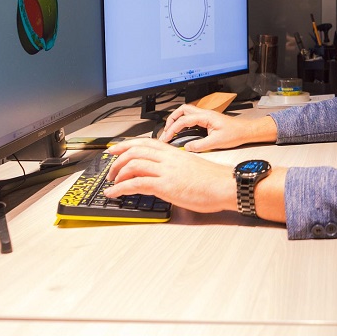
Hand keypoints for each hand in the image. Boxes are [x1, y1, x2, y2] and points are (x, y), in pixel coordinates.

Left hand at [104, 138, 234, 213]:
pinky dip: (120, 188)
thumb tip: (165, 176)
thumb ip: (175, 168)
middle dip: (117, 158)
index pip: (145, 142)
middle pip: (135, 150)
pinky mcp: (166, 185)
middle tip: (109, 167)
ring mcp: (166, 171)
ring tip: (112, 182)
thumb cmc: (213, 180)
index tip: (115, 149)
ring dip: (117, 173)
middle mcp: (168, 158)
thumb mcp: (191, 167)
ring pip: (133, 163)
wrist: (226, 186)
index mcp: (174, 152)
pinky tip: (114, 193)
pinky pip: (136, 183)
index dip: (126, 144)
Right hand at [157, 103, 276, 151]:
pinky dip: (183, 123)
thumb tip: (187, 148)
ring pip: (186, 112)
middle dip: (171, 120)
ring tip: (171, 131)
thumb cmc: (236, 133)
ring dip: (177, 120)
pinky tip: (182, 131)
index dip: (172, 129)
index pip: (183, 121)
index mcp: (205, 117)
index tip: (166, 138)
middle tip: (166, 131)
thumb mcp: (216, 142)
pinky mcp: (207, 120)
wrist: (246, 131)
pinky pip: (191, 118)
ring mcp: (206, 116)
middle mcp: (204, 114)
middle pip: (182, 110)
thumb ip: (200, 145)